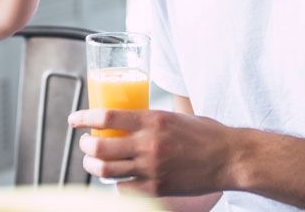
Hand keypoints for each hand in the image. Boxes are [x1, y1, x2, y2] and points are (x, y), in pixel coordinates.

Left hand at [68, 108, 234, 195]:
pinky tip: (117, 178)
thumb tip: (128, 118)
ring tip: (92, 161)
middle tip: (84, 143)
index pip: (106, 116)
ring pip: (105, 170)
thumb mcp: (175, 116)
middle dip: (85, 145)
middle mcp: (148, 143)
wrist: (231, 158)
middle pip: (99, 146)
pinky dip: (115, 183)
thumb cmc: (206, 133)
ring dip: (92, 165)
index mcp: (152, 119)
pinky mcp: (157, 188)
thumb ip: (150, 119)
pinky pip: (123, 188)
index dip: (84, 118)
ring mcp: (152, 168)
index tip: (74, 119)